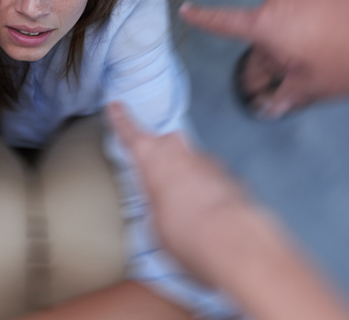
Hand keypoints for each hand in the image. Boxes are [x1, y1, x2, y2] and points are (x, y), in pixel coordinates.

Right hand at [107, 102, 250, 286]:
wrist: (232, 241)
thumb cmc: (187, 230)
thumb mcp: (151, 225)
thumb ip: (153, 209)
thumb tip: (160, 217)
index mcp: (150, 156)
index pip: (129, 130)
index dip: (121, 117)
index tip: (116, 106)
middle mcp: (179, 151)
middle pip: (165, 149)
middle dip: (162, 165)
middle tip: (158, 189)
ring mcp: (207, 162)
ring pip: (190, 166)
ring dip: (187, 184)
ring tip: (185, 215)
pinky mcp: (230, 177)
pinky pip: (211, 182)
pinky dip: (207, 195)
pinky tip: (205, 220)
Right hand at [180, 0, 348, 117]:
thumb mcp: (319, 85)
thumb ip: (290, 94)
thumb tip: (273, 105)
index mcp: (266, 25)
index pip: (223, 22)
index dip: (202, 19)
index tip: (186, 11)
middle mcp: (280, 3)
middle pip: (261, 35)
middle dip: (270, 62)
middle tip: (280, 90)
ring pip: (288, 28)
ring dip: (295, 50)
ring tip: (321, 74)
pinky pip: (309, 18)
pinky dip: (313, 37)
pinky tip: (336, 54)